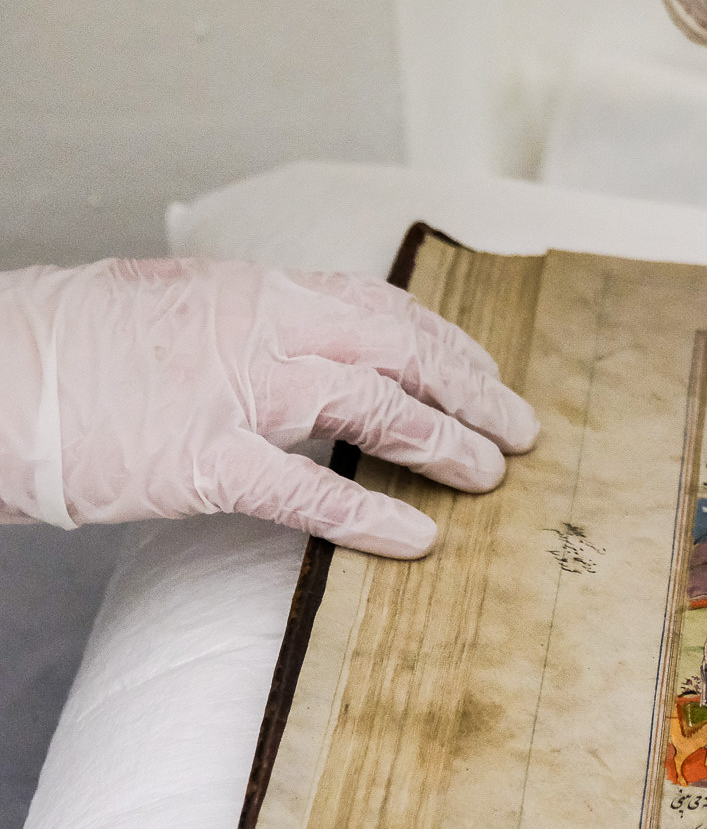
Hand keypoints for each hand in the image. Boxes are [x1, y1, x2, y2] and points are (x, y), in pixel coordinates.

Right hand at [0, 258, 539, 557]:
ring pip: (376, 409)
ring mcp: (234, 393)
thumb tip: (300, 340)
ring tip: (489, 475)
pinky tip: (416, 539)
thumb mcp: (168, 303)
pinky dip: (372, 516)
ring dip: (444, 444)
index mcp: (252, 289)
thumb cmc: (65, 346)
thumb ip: (242, 321)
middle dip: (472, 388)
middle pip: (401, 349)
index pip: (380, 305)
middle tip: (520, 428)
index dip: (445, 340)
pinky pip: (309, 491)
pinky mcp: (202, 462)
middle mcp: (257, 329)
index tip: (483, 370)